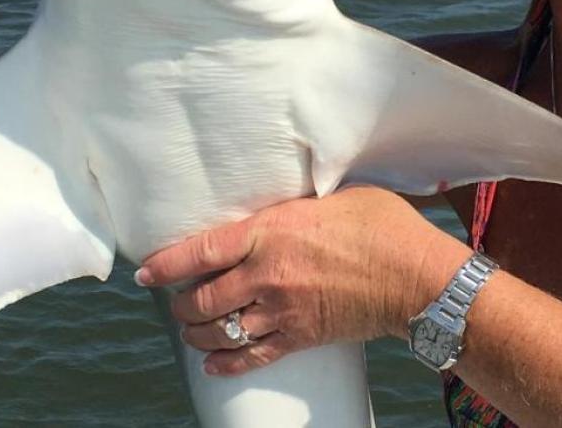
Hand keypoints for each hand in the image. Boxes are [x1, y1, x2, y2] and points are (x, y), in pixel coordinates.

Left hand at [135, 186, 468, 375]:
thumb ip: (293, 206)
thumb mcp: (331, 196)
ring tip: (191, 330)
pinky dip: (227, 363)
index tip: (146, 272)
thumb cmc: (381, 225)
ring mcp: (282, 310)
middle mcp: (268, 274)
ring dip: (198, 333)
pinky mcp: (301, 337)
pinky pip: (253, 357)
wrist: (415, 277)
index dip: (167, 265)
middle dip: (181, 304)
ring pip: (221, 330)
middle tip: (174, 302)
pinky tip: (212, 364)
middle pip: (203, 298)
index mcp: (271, 231)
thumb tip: (276, 201)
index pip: (202, 251)